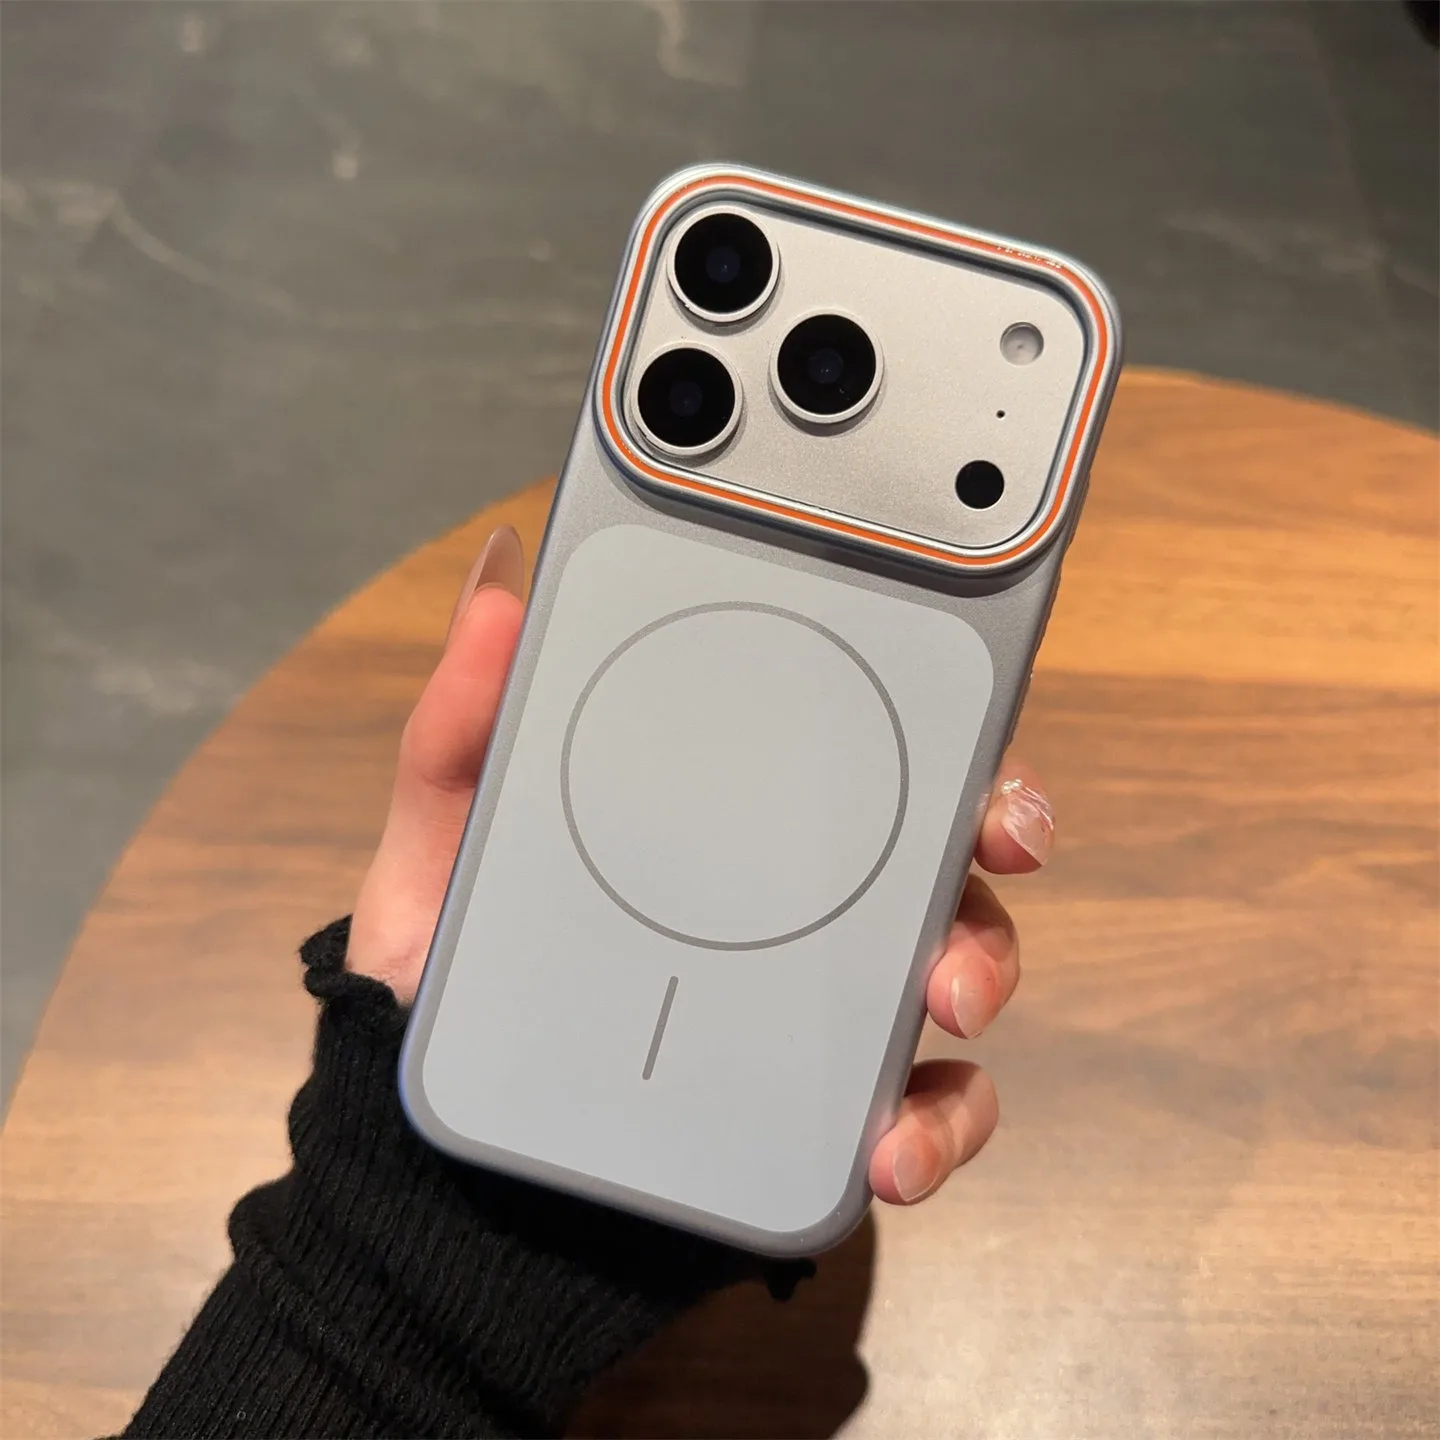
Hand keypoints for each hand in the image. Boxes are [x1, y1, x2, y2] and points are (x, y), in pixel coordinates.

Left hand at [349, 526, 1053, 1210]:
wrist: (454, 1186)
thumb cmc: (459, 998)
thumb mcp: (443, 855)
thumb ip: (464, 730)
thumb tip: (499, 582)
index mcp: (726, 826)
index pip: (844, 748)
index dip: (926, 715)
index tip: (964, 710)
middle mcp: (794, 907)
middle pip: (934, 844)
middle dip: (994, 832)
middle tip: (1000, 844)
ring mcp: (824, 1013)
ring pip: (957, 962)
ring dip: (982, 968)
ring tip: (943, 1006)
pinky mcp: (834, 1120)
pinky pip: (932, 1112)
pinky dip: (942, 1123)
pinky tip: (892, 1147)